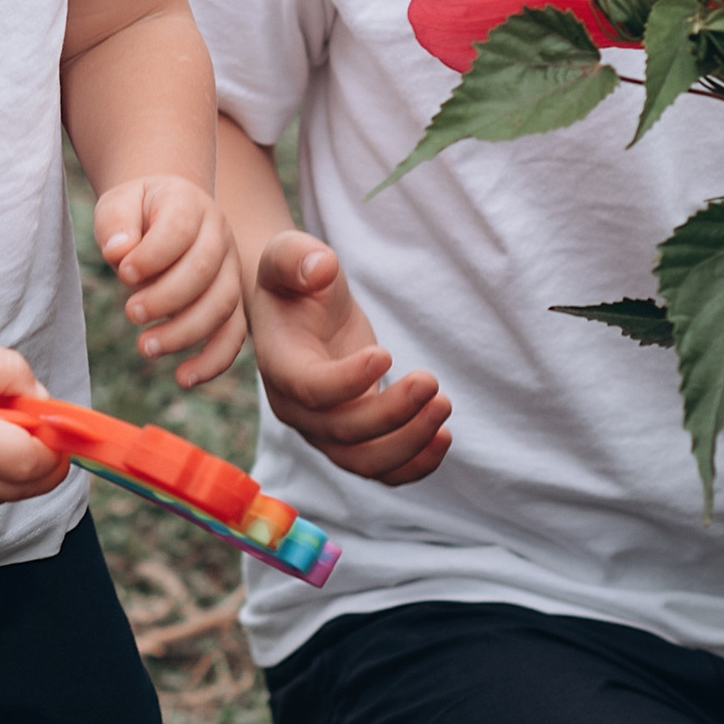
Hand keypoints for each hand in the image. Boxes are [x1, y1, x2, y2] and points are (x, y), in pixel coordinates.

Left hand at [94, 175, 246, 386]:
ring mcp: (230, 269)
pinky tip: (184, 378)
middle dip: (166, 298)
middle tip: (130, 313)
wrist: (164, 211)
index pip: (179, 229)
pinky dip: (214, 360)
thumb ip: (115, 224)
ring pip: (222, 305)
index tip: (123, 273)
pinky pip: (233, 334)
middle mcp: (218, 235)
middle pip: (203, 270)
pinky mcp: (230, 301)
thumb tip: (118, 251)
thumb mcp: (118, 204)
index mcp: (190, 204)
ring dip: (185, 331)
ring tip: (145, 346)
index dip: (152, 255)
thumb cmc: (137, 212)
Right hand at [249, 230, 449, 483]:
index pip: (311, 389)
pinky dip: (414, 463)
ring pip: (364, 460)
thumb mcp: (287, 255)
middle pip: (343, 432)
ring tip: (444, 406)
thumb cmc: (292, 279)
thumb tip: (320, 267)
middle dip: (393, 413)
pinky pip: (381, 468)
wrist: (294, 308)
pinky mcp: (351, 436)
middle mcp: (296, 407)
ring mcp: (323, 428)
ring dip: (409, 444)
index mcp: (279, 364)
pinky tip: (443, 437)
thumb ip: (297, 257)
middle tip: (432, 381)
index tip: (387, 352)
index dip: (348, 381)